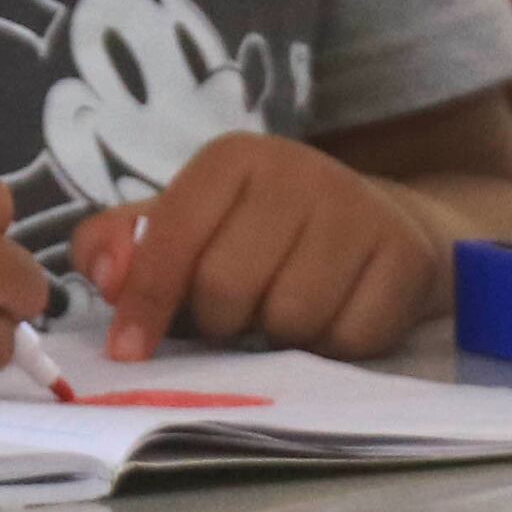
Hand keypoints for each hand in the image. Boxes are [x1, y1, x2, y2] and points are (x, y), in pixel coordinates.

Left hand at [75, 136, 458, 363]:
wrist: (377, 226)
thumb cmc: (260, 237)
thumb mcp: (185, 229)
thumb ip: (122, 248)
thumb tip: (105, 276)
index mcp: (233, 160)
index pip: (172, 240)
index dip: (145, 303)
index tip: (130, 351)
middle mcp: (299, 170)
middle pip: (226, 289)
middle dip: (221, 322)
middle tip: (238, 315)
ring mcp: (359, 210)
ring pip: (290, 319)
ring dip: (280, 338)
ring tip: (287, 313)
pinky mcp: (406, 256)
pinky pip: (349, 339)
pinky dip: (335, 347)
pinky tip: (336, 319)